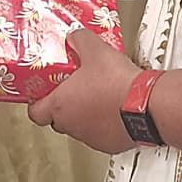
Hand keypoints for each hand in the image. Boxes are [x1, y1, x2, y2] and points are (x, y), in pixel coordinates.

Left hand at [27, 30, 140, 153]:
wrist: (146, 105)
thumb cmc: (117, 83)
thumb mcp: (94, 49)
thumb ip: (79, 40)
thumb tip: (75, 37)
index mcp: (60, 105)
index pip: (35, 113)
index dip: (38, 102)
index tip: (43, 92)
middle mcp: (72, 125)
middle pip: (57, 119)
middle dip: (63, 105)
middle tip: (72, 89)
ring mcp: (91, 137)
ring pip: (80, 127)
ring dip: (85, 114)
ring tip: (98, 95)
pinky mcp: (111, 144)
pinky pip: (102, 134)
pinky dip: (105, 123)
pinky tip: (114, 107)